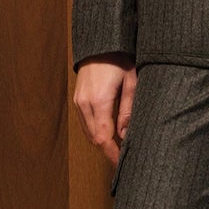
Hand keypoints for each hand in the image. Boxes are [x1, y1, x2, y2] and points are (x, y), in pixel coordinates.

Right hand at [74, 54, 136, 169]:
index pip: (103, 137)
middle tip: (123, 158)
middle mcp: (85, 104)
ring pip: (88, 133)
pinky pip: (85, 123)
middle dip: (108, 151)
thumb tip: (125, 135)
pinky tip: (108, 133)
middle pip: (94, 139)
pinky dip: (95, 132)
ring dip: (101, 142)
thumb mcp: (131, 82)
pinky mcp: (77, 100)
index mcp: (100, 100)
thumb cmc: (119, 60)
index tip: (121, 163)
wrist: (100, 45)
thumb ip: (128, 110)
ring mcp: (78, 102)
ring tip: (117, 148)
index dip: (112, 153)